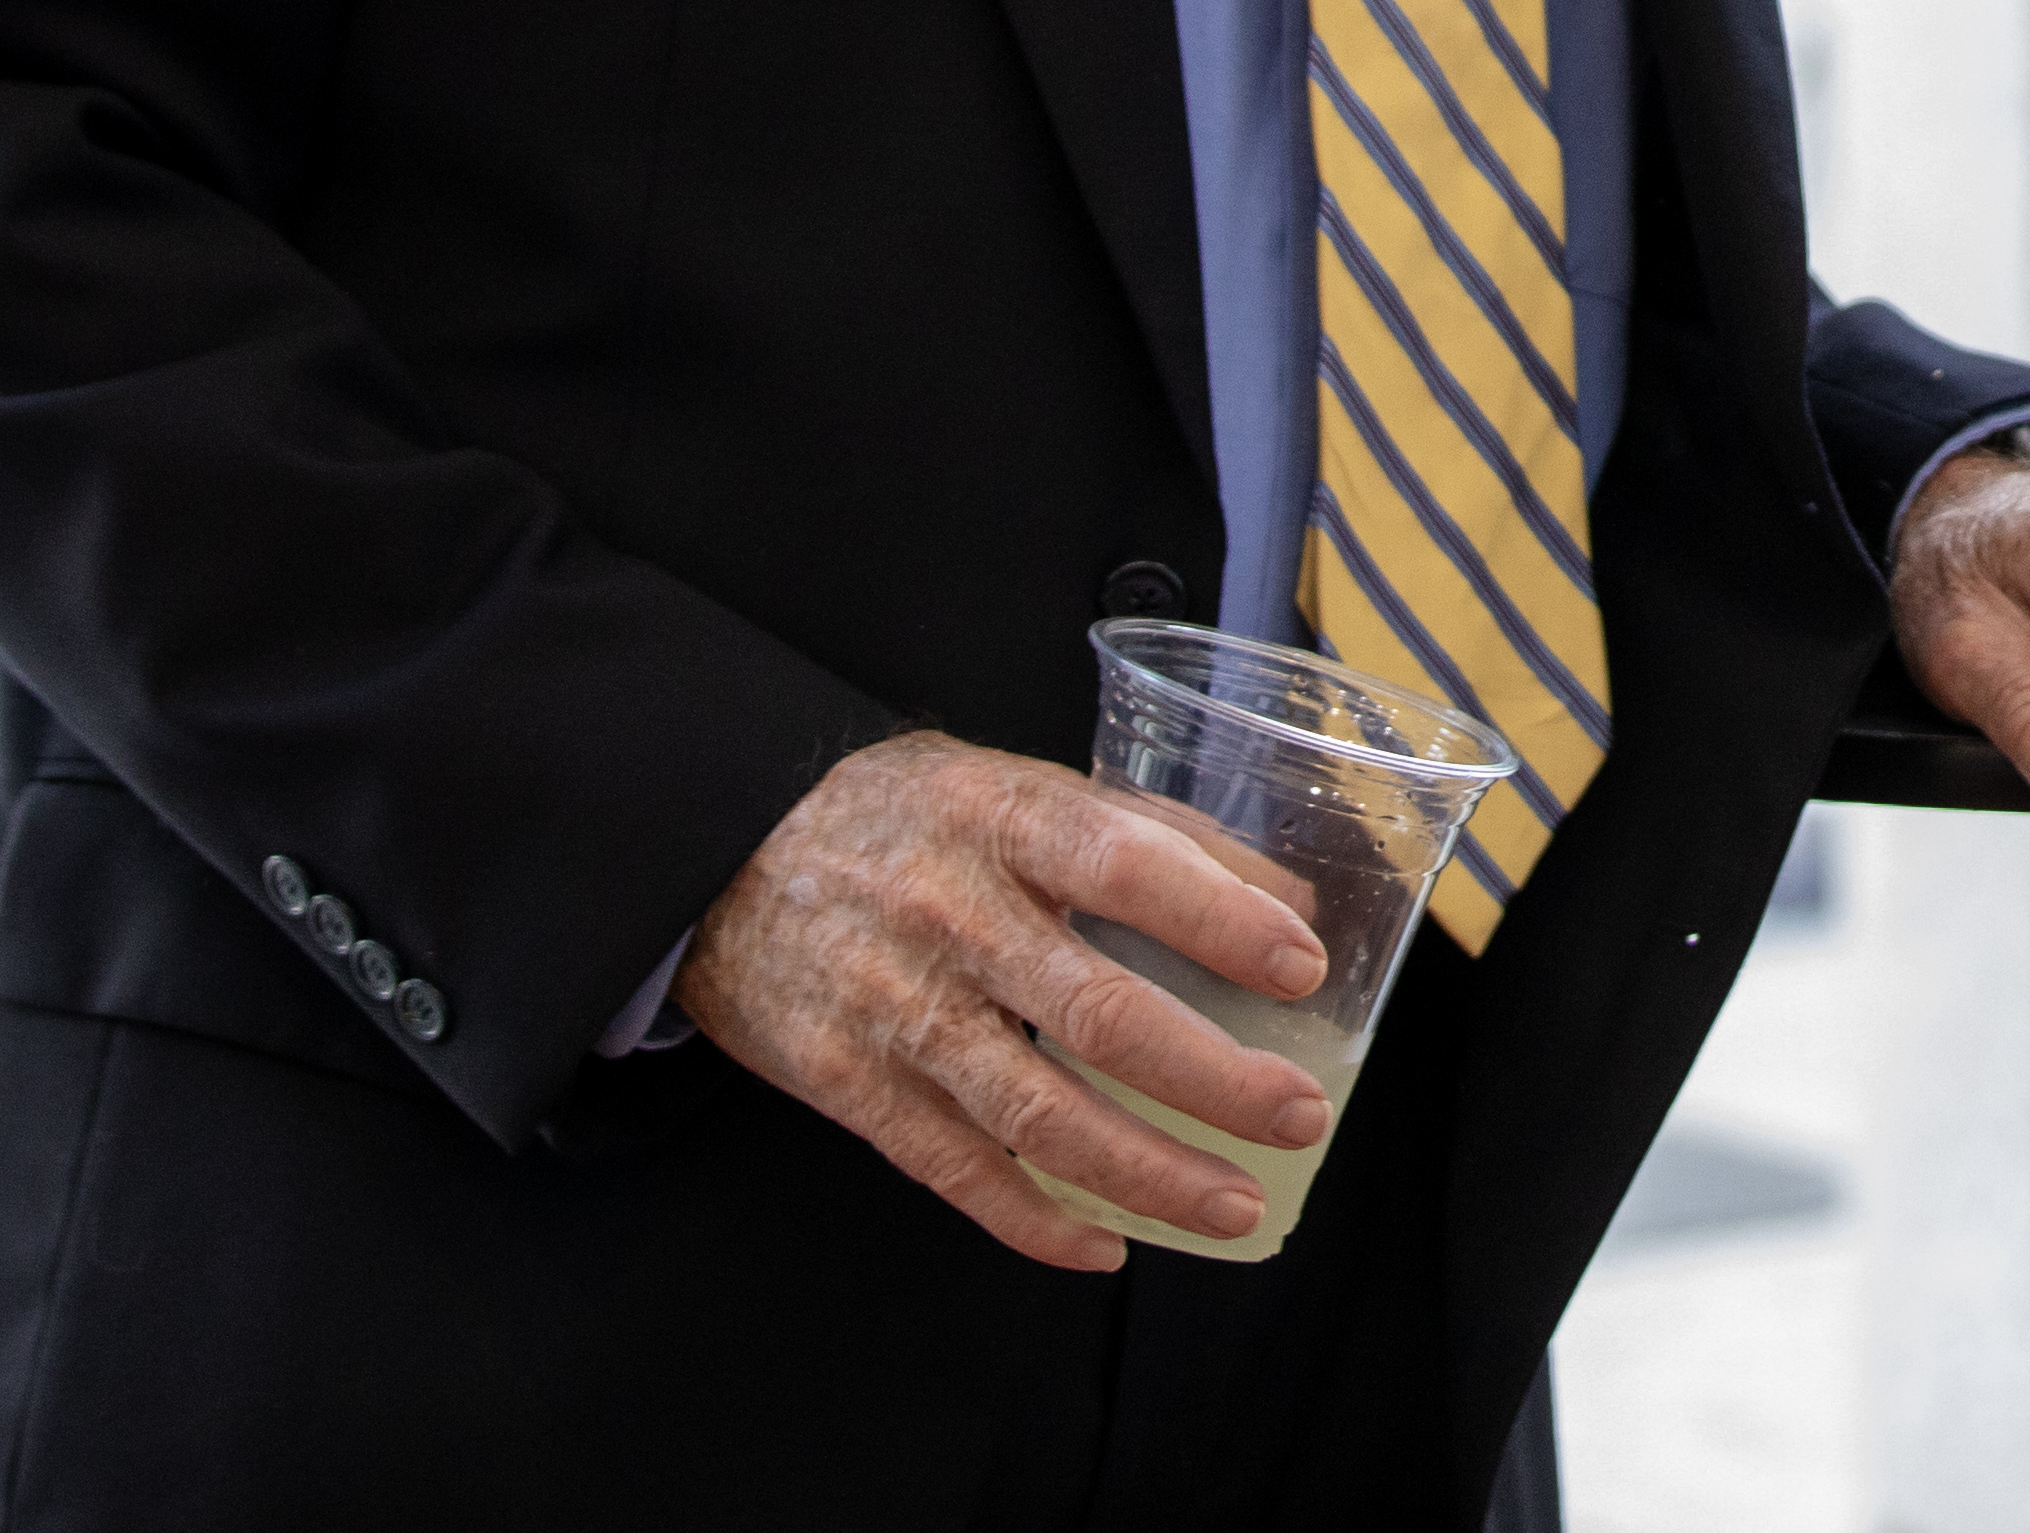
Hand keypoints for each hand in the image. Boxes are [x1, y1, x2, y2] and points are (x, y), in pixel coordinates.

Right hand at [672, 726, 1342, 1271]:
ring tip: (1236, 1204)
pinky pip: (957, 1171)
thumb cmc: (912, 817)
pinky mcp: (853, 1086)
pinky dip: (1035, 1221)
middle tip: (1301, 1114)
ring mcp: (897, 1010)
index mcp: (1004, 820)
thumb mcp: (1020, 784)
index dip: (1219, 920)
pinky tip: (1108, 1245)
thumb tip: (1291, 902)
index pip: (1126, 865)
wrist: (727, 855)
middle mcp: (950, 917)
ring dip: (1148, 1172)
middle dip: (1213, 1080)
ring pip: (1036, 1116)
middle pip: (1097, 1014)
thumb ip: (1153, 834)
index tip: (1303, 968)